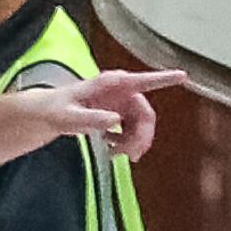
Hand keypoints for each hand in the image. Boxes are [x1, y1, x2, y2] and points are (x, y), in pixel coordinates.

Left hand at [41, 67, 185, 160]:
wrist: (46, 115)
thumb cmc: (55, 109)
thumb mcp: (68, 116)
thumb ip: (91, 118)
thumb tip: (115, 121)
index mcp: (111, 84)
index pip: (142, 81)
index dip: (164, 78)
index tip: (183, 75)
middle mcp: (121, 92)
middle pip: (145, 115)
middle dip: (141, 137)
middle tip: (130, 156)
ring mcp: (121, 104)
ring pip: (141, 126)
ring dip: (133, 143)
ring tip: (114, 154)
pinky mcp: (119, 114)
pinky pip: (132, 131)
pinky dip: (125, 143)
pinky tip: (110, 148)